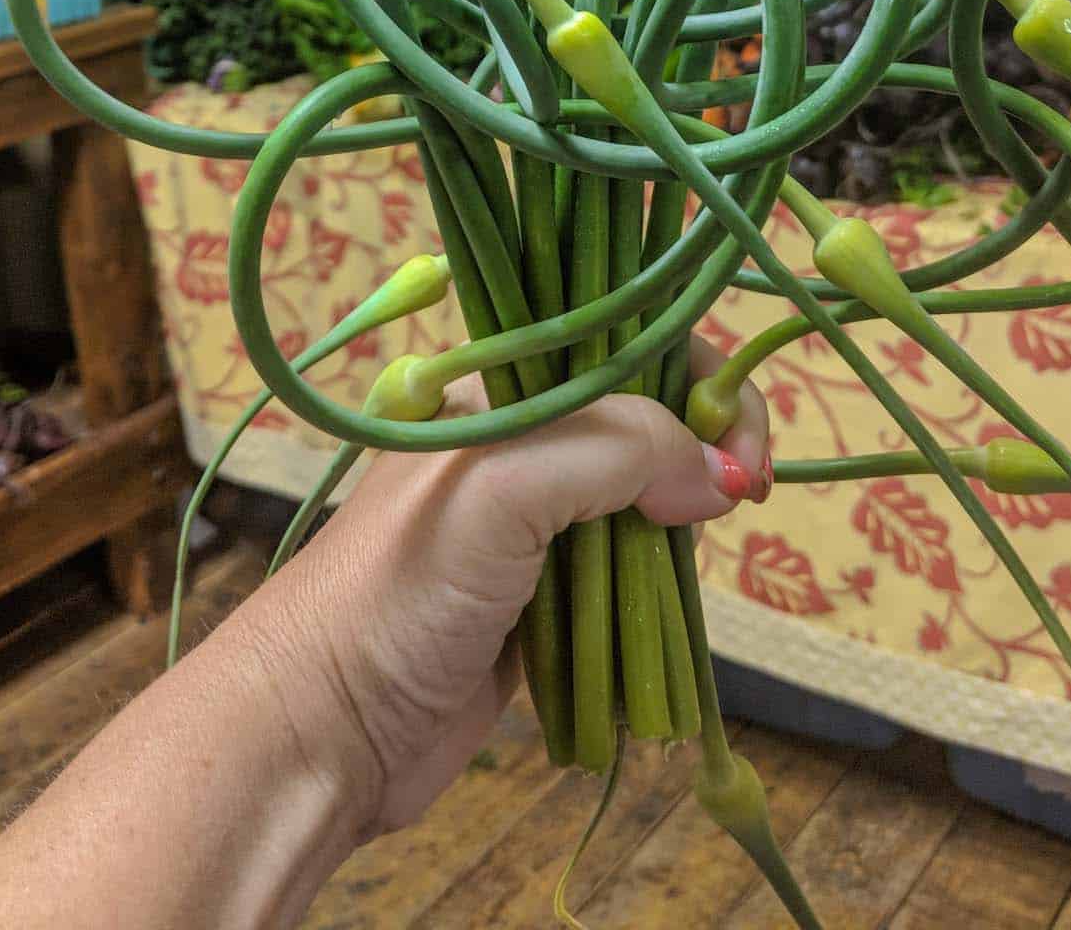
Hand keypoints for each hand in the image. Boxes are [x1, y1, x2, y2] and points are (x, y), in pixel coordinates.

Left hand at [252, 338, 769, 842]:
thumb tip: (721, 475)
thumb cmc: (400, 588)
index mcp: (501, 387)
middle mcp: (521, 441)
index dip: (695, 375)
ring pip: (647, 494)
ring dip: (691, 512)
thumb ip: (618, 451)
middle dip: (707, 442)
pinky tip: (684, 584)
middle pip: (648, 415)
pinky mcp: (546, 600)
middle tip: (747, 494)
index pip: (624, 340)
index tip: (737, 441)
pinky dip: (667, 576)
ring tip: (717, 536)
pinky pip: (631, 569)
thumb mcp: (507, 485)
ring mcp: (534, 523)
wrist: (324, 730)